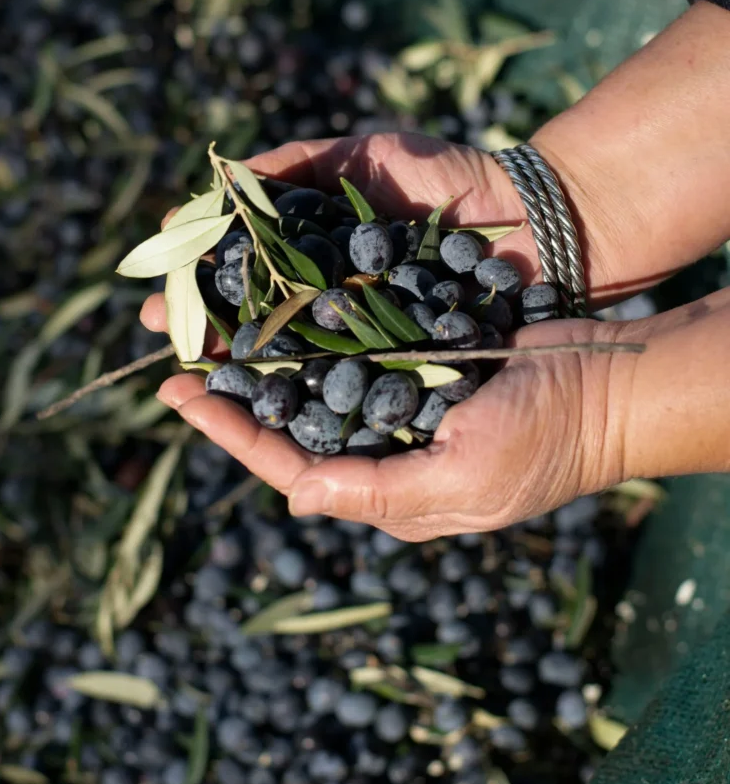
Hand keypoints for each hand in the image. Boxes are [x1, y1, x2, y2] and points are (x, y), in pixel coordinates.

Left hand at [140, 133, 629, 538]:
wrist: (608, 379)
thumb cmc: (543, 439)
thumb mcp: (463, 480)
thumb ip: (376, 493)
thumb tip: (295, 498)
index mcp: (384, 484)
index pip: (289, 463)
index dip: (231, 431)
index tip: (177, 393)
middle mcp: (381, 440)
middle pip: (288, 414)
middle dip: (231, 382)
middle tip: (176, 342)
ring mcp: (398, 392)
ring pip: (310, 369)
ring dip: (261, 341)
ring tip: (213, 309)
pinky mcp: (417, 349)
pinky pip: (349, 332)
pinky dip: (312, 312)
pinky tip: (280, 286)